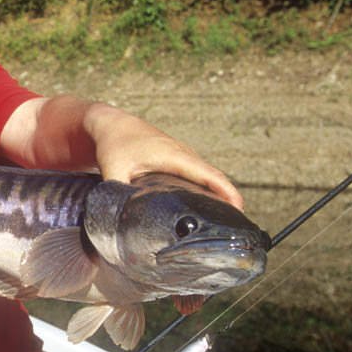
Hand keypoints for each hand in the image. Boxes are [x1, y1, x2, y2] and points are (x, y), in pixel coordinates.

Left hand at [86, 103, 243, 209]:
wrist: (111, 123)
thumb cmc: (113, 142)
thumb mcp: (113, 169)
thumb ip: (117, 194)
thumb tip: (119, 220)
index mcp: (175, 156)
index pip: (210, 175)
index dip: (228, 192)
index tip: (240, 211)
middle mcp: (184, 154)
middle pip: (215, 179)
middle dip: (230, 200)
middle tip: (237, 228)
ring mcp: (183, 155)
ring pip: (208, 177)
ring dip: (220, 195)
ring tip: (226, 223)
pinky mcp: (178, 159)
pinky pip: (199, 175)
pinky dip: (209, 189)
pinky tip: (207, 207)